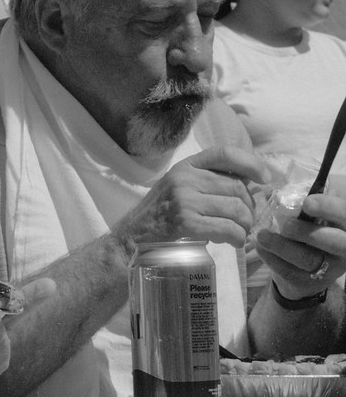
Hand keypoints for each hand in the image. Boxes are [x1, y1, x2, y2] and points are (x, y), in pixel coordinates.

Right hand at [114, 147, 267, 248]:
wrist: (131, 238)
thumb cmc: (160, 215)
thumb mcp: (180, 188)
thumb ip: (208, 182)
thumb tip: (251, 186)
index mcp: (185, 166)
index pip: (224, 154)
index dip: (250, 163)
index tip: (265, 178)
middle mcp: (184, 178)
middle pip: (237, 188)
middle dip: (249, 208)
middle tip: (246, 221)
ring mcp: (184, 200)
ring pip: (236, 209)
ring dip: (245, 226)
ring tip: (239, 233)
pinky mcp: (185, 223)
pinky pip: (228, 229)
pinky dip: (237, 238)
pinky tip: (233, 242)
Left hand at [255, 189, 345, 298]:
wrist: (308, 261)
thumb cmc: (313, 224)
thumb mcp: (314, 206)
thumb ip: (303, 194)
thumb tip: (276, 190)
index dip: (330, 208)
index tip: (308, 202)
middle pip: (338, 242)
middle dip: (309, 232)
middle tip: (286, 225)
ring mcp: (331, 267)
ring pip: (309, 259)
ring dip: (282, 246)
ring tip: (262, 235)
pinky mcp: (312, 281)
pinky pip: (291, 271)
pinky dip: (272, 258)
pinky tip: (260, 247)